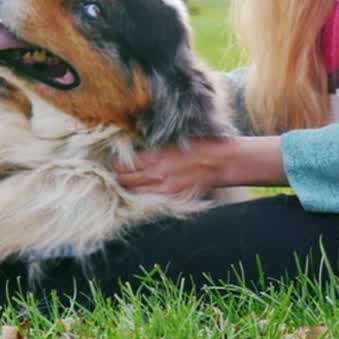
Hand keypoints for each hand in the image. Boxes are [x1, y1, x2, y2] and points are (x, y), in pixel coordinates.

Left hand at [121, 135, 285, 196]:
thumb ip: (153, 149)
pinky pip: (149, 199)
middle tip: (116, 172)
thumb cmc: (200, 144)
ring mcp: (164, 188)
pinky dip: (141, 195)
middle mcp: (156, 174)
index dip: (115, 163)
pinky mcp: (173, 197)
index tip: (115, 160)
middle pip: (124, 179)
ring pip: (134, 192)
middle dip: (118, 176)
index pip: (123, 164)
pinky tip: (141, 190)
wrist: (223, 161)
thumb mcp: (172, 140)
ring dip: (127, 187)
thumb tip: (136, 151)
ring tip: (125, 182)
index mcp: (156, 156)